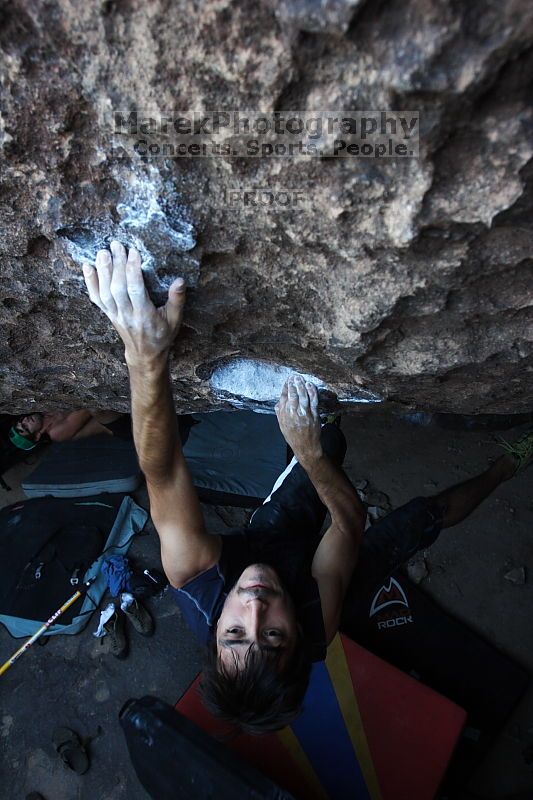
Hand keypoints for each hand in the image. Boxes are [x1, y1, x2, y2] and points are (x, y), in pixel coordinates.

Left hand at [83, 241, 185, 364]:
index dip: (132, 271)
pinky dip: (90, 282)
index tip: (133, 252)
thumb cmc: (162, 335)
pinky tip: (87, 266)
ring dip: (102, 271)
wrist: (145, 354)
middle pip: (118, 288)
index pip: (136, 290)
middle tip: (117, 245)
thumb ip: (177, 300)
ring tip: (103, 252)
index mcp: (145, 315)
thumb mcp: (175, 319)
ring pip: (105, 292)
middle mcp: (127, 315)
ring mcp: (115, 315)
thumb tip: (179, 281)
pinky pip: (95, 298)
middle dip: (117, 265)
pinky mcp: (108, 314)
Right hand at [275, 375, 322, 466]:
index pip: (283, 398)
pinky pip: (313, 401)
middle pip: (292, 396)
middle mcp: (293, 414)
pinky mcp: (314, 415)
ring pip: (303, 396)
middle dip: (292, 384)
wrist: (306, 447)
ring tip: (300, 378)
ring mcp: (304, 414)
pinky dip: (312, 392)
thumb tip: (279, 402)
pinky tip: (310, 385)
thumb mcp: (282, 426)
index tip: (287, 381)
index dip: (285, 388)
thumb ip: (280, 413)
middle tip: (293, 377)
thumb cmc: (293, 437)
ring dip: (301, 385)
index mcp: (284, 416)